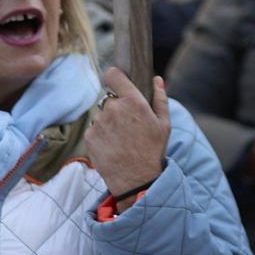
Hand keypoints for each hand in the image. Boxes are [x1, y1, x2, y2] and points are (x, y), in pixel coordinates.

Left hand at [86, 67, 171, 201]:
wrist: (136, 179)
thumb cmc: (153, 150)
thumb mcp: (164, 124)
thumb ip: (160, 98)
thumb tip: (156, 79)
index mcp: (132, 101)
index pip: (113, 75)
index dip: (114, 76)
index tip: (117, 81)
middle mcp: (113, 108)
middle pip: (109, 98)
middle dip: (117, 107)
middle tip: (127, 124)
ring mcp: (99, 123)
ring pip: (101, 114)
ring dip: (108, 122)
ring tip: (121, 138)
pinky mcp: (90, 136)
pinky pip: (94, 129)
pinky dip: (101, 135)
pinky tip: (113, 146)